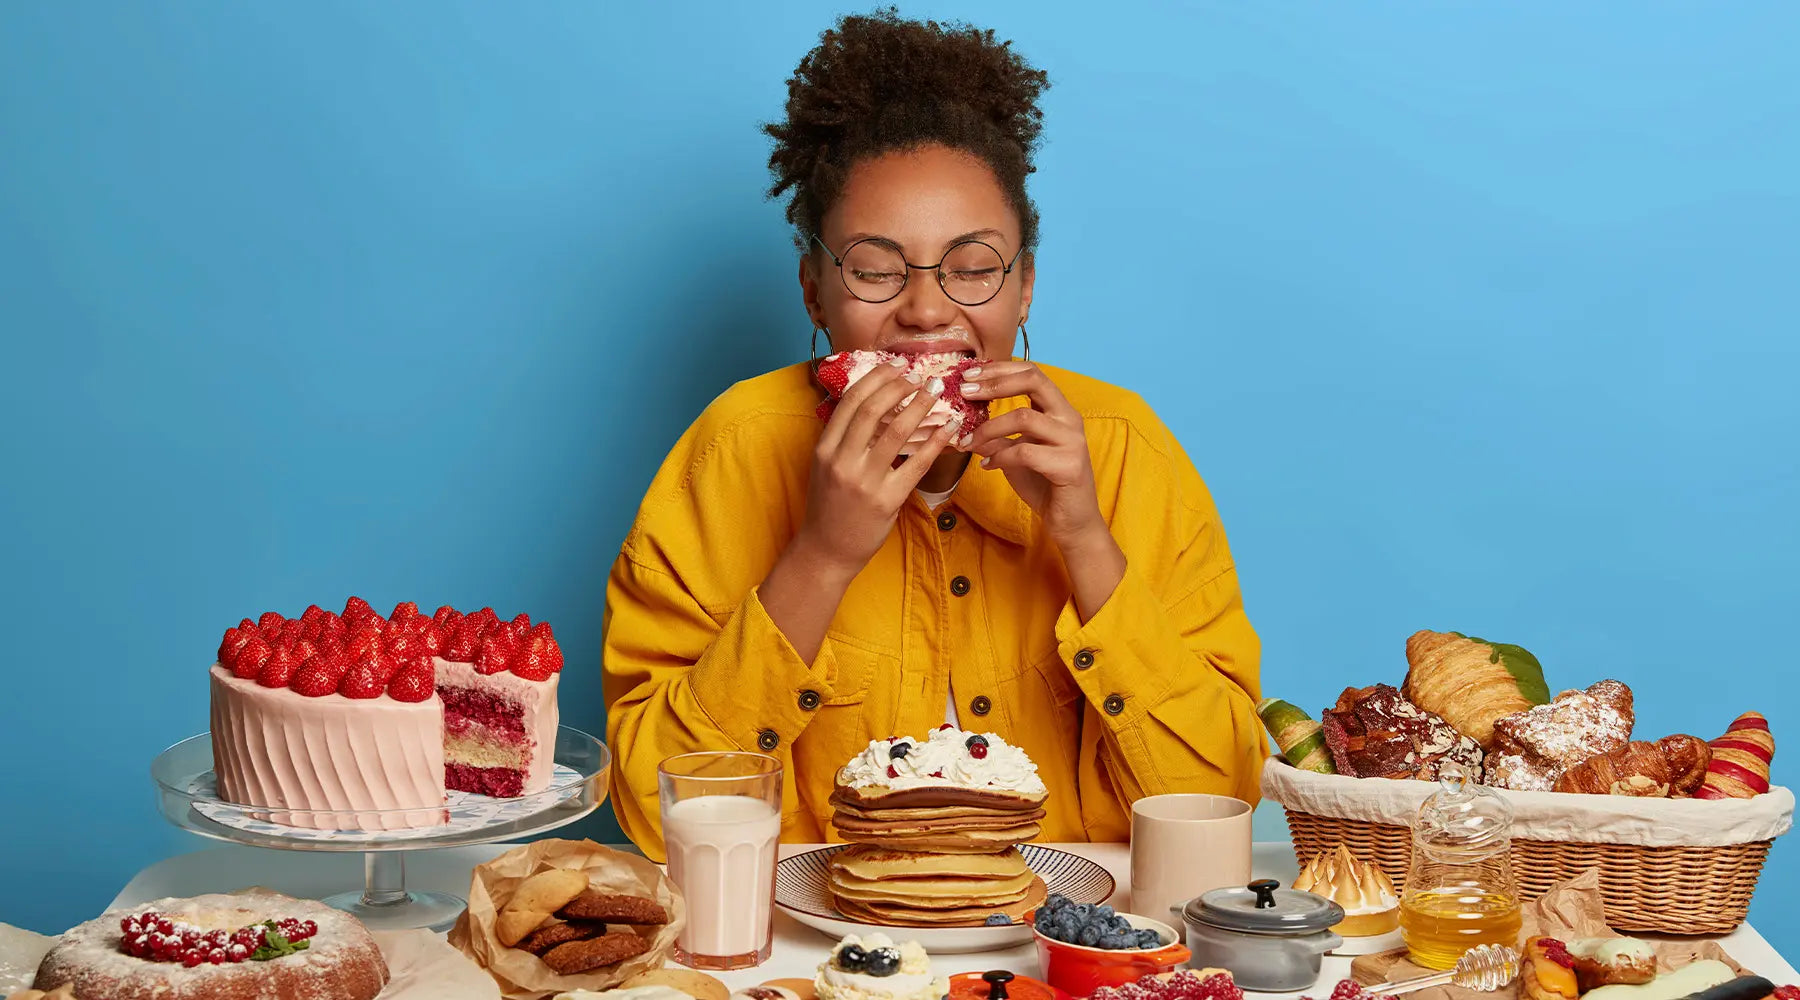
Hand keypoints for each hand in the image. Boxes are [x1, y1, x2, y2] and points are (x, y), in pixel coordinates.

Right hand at [796, 361, 961, 574]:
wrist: (827, 551)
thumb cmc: (829, 507)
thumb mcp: (826, 467)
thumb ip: (844, 439)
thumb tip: (873, 405)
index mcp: (825, 448)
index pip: (850, 401)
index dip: (875, 378)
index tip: (895, 366)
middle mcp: (842, 461)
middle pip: (872, 409)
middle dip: (898, 386)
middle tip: (919, 376)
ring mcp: (864, 481)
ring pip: (896, 432)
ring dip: (920, 407)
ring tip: (936, 393)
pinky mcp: (886, 500)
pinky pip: (916, 464)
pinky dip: (935, 442)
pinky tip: (948, 429)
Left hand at [958, 361, 1105, 546]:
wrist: (1070, 522)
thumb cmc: (1043, 483)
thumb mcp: (1014, 453)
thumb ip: (996, 434)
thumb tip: (961, 419)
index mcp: (1058, 410)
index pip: (1032, 372)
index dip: (999, 369)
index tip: (969, 375)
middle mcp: (1069, 418)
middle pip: (1034, 380)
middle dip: (995, 383)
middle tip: (965, 391)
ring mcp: (1073, 441)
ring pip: (1024, 417)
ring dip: (989, 428)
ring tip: (968, 441)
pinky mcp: (1069, 466)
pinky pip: (1026, 452)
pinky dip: (1000, 457)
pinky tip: (988, 466)